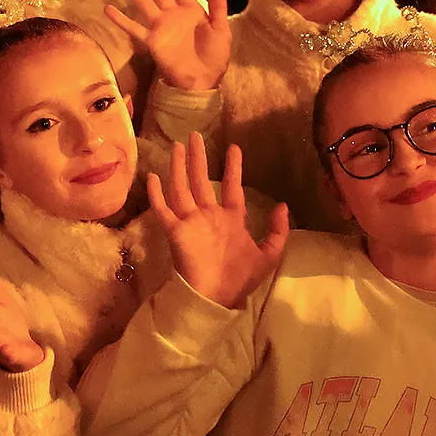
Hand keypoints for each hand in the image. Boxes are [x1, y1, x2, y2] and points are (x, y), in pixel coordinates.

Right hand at [106, 0, 230, 91]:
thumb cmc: (214, 58)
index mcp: (191, 11)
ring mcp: (161, 28)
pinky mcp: (152, 42)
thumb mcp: (221, 31)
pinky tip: (109, 9)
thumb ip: (219, 9)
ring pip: (144, 3)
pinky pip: (135, 28)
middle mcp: (173, 15)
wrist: (203, 82)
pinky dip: (122, 20)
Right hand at [148, 135, 288, 308]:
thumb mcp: (268, 255)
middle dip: (199, 159)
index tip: (234, 148)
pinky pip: (164, 210)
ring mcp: (191, 223)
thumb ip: (277, 231)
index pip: (231, 188)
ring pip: (182, 189)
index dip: (232, 169)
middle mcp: (209, 217)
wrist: (216, 299)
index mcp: (230, 220)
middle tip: (195, 136)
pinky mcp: (176, 232)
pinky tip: (153, 177)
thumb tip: (283, 205)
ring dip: (179, 168)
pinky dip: (157, 195)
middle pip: (201, 181)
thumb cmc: (240, 279)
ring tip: (177, 146)